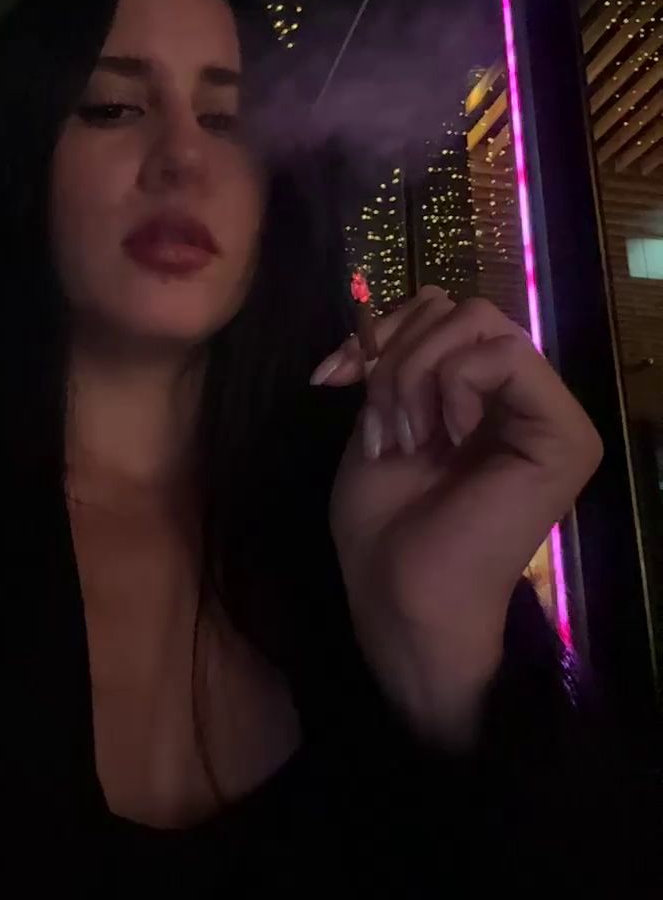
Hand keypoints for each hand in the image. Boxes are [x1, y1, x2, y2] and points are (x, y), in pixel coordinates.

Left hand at [311, 287, 602, 747]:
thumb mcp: (376, 416)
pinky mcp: (565, 435)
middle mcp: (520, 393)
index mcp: (478, 389)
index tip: (333, 378)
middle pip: (457, 306)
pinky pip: (506, 356)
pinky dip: (456, 383)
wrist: (397, 593)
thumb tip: (373, 319)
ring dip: (416, 372)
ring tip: (405, 436)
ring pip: (479, 320)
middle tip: (382, 423)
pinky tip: (446, 437)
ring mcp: (549, 411)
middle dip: (396, 354)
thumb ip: (389, 360)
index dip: (380, 329)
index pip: (438, 308)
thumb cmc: (385, 521)